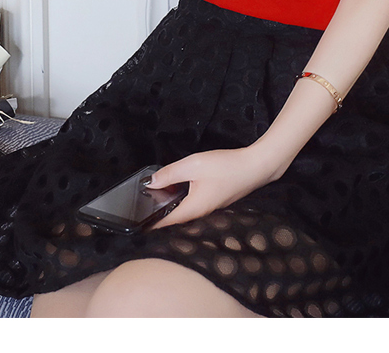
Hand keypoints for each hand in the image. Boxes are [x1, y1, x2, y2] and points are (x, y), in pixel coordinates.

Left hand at [145, 146, 278, 228]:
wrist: (256, 167)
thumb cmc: (226, 167)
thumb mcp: (193, 165)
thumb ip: (170, 174)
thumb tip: (151, 182)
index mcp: (191, 210)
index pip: (163, 224)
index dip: (147, 223)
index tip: (133, 222)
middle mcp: (199, 214)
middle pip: (172, 219)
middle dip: (157, 214)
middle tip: (141, 205)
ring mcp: (208, 209)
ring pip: (182, 211)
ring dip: (170, 205)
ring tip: (157, 195)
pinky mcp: (214, 201)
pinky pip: (192, 204)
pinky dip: (182, 199)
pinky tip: (179, 188)